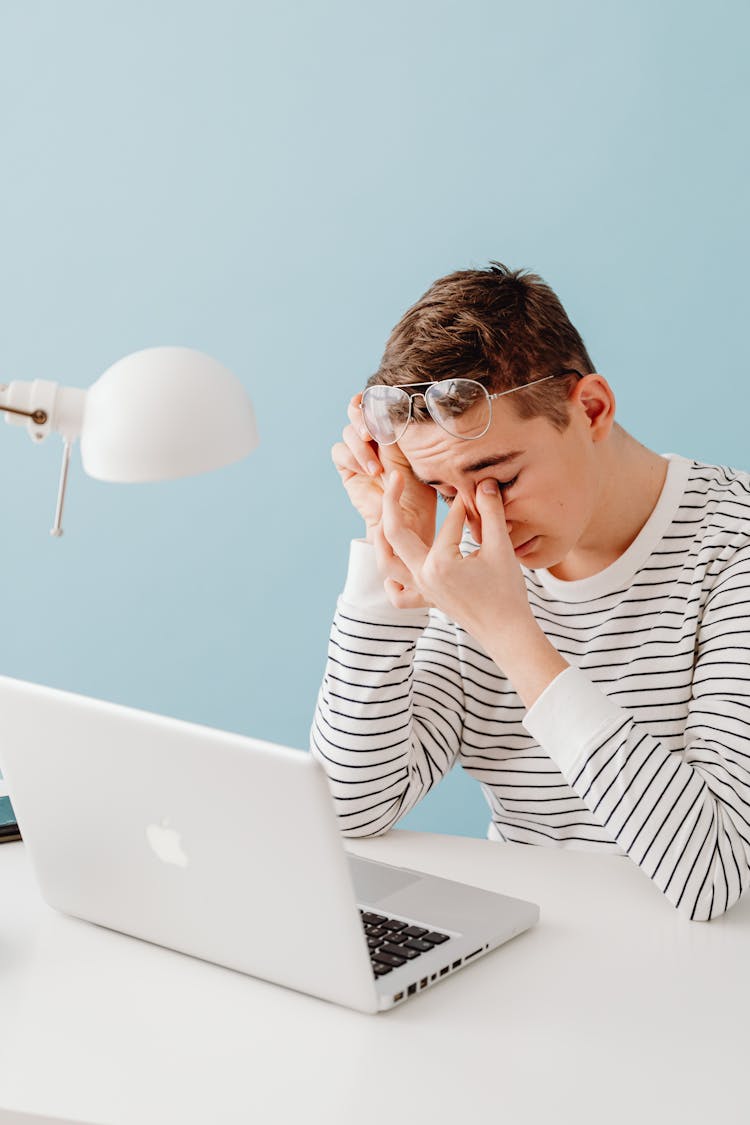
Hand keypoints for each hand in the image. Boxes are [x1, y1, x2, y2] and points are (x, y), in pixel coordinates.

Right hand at [331, 393, 436, 545]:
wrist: (405, 521)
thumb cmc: (419, 491)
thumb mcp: (416, 457)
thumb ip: (404, 433)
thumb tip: (401, 408)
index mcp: (392, 429)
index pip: (376, 404)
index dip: (372, 398)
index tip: (378, 399)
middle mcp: (374, 438)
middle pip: (356, 411)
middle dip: (361, 418)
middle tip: (371, 433)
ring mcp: (359, 452)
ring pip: (348, 432)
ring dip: (360, 447)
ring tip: (376, 469)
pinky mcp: (347, 468)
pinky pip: (339, 452)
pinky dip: (351, 458)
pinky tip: (366, 472)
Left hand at [380, 472, 533, 642]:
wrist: (507, 631)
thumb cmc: (507, 593)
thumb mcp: (501, 549)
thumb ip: (491, 513)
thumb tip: (485, 483)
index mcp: (439, 564)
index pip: (448, 523)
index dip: (463, 504)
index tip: (474, 489)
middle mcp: (423, 576)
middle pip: (394, 534)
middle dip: (392, 502)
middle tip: (395, 477)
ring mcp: (422, 590)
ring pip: (387, 563)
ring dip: (381, 538)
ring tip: (385, 515)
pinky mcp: (428, 600)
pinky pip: (400, 594)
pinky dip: (392, 580)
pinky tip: (398, 567)